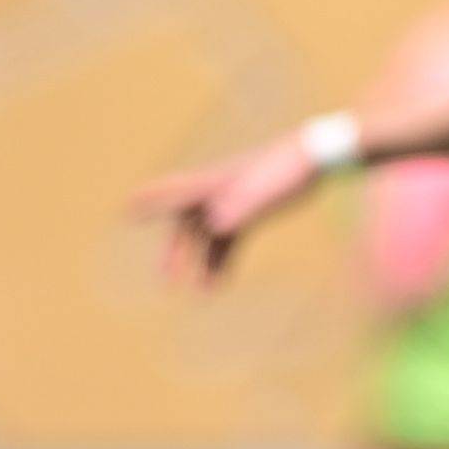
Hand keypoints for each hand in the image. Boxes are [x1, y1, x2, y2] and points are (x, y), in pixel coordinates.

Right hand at [129, 132, 323, 283]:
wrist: (321, 156)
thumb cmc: (289, 168)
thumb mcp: (264, 190)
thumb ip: (239, 208)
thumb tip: (216, 227)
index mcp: (214, 182)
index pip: (175, 191)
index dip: (152, 200)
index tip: (128, 209)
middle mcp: (218, 192)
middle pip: (188, 225)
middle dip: (177, 253)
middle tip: (167, 281)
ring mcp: (234, 201)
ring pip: (208, 237)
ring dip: (202, 263)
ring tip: (202, 293)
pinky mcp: (253, 210)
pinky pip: (230, 240)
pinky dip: (223, 260)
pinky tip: (220, 283)